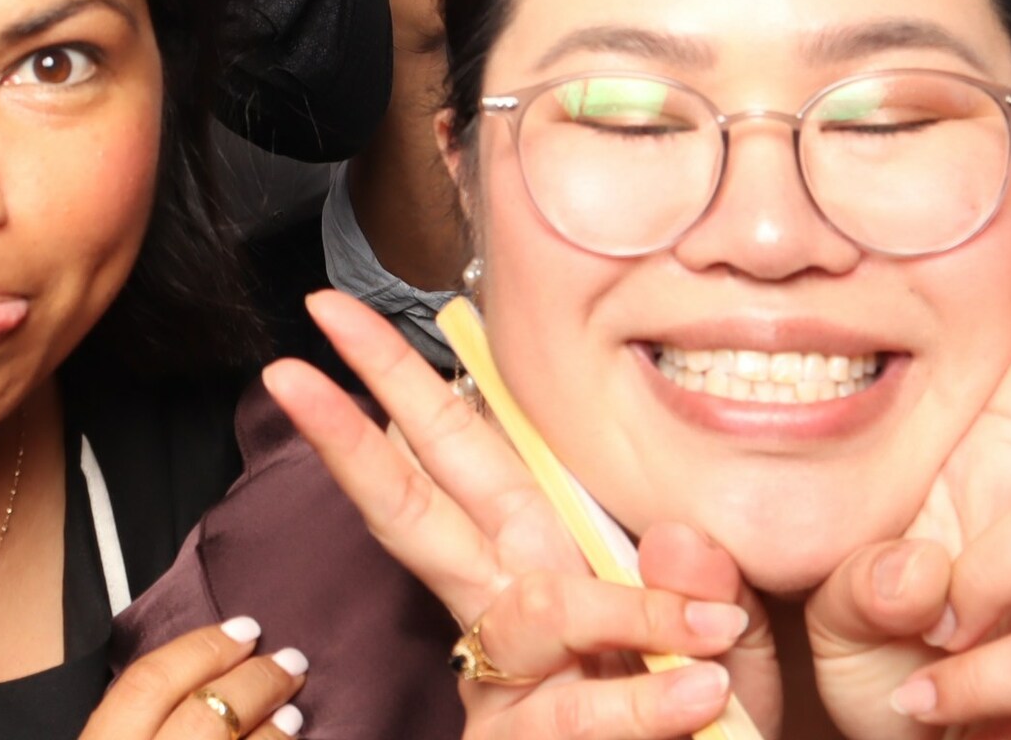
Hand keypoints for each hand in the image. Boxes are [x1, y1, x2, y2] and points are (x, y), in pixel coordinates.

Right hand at [81, 619, 308, 738]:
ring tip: (294, 708)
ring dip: (272, 731)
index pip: (149, 683)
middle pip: (202, 718)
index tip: (245, 629)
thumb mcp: (108, 738)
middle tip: (290, 661)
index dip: (201, 649)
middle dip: (252, 684)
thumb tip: (199, 675)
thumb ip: (133, 718)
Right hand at [264, 292, 780, 739]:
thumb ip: (701, 593)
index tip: (338, 313)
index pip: (461, 458)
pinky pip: (572, 713)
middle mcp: (499, 612)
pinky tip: (695, 695)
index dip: (401, 384)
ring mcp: (500, 686)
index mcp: (533, 560)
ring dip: (619, 615)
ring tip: (705, 632)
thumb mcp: (719, 654)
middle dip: (354, 437)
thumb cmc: (695, 730)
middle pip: (417, 512)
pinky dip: (639, 706)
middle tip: (292, 371)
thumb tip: (683, 538)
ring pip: (532, 617)